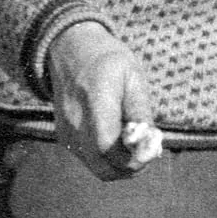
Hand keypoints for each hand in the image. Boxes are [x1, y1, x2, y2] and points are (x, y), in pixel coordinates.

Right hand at [46, 21, 159, 180]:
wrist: (71, 49)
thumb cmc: (108, 61)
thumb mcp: (133, 77)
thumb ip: (141, 112)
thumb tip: (151, 144)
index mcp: (94, 104)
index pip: (109, 148)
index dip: (134, 157)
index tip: (152, 148)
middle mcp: (75, 123)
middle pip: (103, 168)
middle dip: (131, 167)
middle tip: (146, 150)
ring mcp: (66, 133)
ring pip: (97, 168)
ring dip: (120, 165)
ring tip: (134, 143)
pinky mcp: (64, 137)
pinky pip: (90, 160)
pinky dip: (107, 159)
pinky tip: (118, 139)